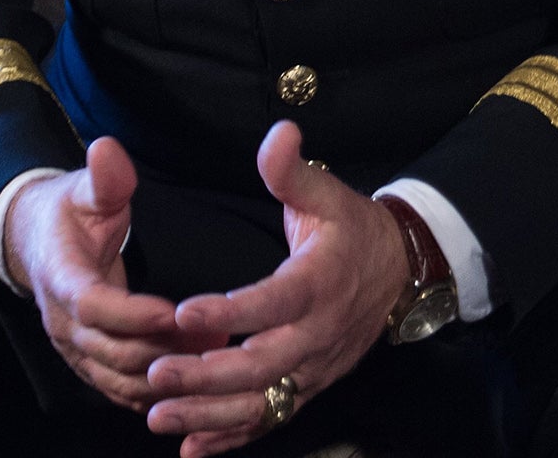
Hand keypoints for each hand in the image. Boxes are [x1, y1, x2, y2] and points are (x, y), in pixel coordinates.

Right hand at [4, 136, 227, 409]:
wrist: (35, 244)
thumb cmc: (68, 211)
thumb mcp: (84, 187)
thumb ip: (104, 177)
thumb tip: (107, 147)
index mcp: (61, 277)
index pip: (94, 305)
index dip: (133, 314)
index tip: (175, 311)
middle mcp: (62, 322)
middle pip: (109, 351)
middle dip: (160, 349)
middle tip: (213, 338)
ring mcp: (73, 348)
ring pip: (115, 377)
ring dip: (163, 374)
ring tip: (213, 356)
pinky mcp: (86, 361)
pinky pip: (116, 387)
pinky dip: (152, 390)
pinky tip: (193, 381)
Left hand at [144, 121, 411, 457]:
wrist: (401, 271)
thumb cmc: (354, 230)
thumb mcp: (328, 194)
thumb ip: (293, 170)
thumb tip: (277, 131)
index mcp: (319, 283)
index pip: (272, 302)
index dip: (229, 311)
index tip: (182, 312)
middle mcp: (317, 334)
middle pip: (262, 366)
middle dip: (206, 375)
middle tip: (156, 372)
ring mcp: (314, 368)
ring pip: (261, 402)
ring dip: (209, 415)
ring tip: (158, 415)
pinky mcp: (310, 387)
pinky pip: (271, 419)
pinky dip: (231, 438)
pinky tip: (190, 447)